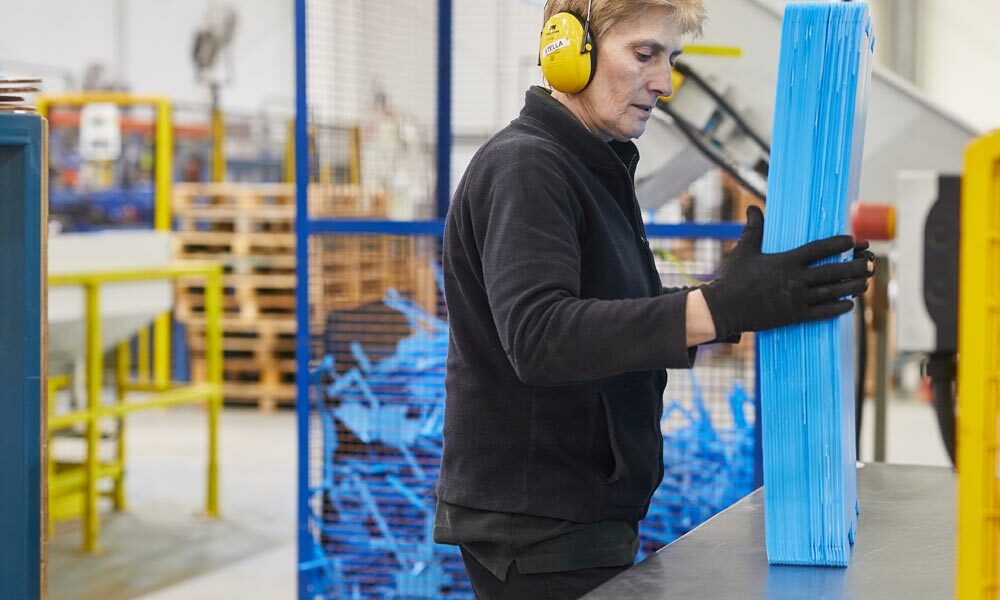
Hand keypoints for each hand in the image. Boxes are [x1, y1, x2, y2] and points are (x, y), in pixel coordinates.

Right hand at [701, 206, 872, 338]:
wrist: (723, 308)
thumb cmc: (733, 278)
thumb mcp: (744, 250)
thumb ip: (753, 229)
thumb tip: (752, 208)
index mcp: (785, 261)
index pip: (819, 248)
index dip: (839, 243)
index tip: (852, 241)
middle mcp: (795, 279)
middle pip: (834, 271)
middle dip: (855, 266)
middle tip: (869, 261)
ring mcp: (797, 299)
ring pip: (834, 292)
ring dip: (853, 286)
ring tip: (865, 281)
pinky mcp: (794, 316)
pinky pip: (823, 312)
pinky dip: (839, 308)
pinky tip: (850, 304)